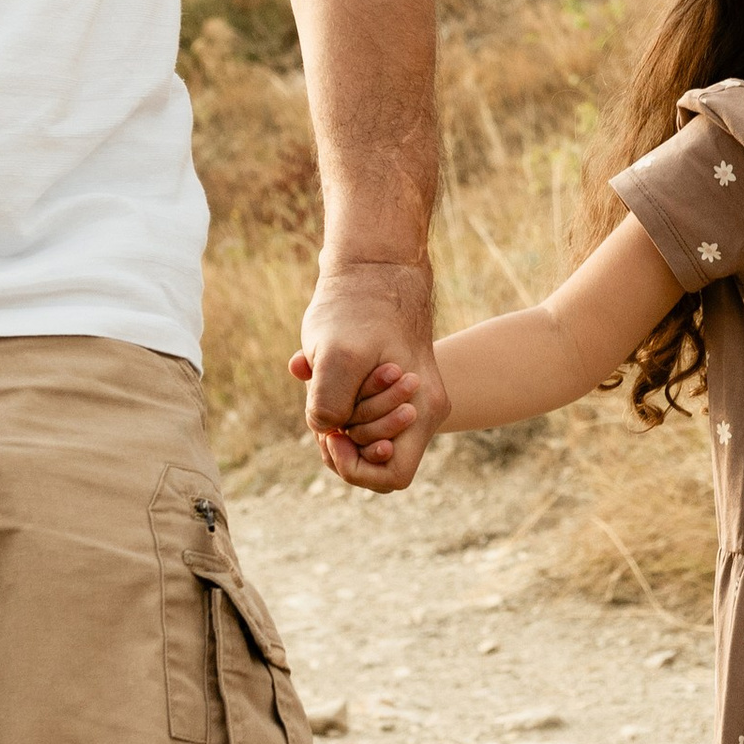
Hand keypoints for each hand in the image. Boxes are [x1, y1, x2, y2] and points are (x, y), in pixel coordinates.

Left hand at [289, 258, 449, 492]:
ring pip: (365, 436)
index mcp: (422, 409)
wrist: (376, 267)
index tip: (330, 435)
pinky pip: (360, 412)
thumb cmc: (358, 307)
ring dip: (337, 419)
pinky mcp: (392, 387)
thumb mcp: (336, 354)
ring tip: (322, 382)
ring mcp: (409, 399)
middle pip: (375, 458)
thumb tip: (328, 431)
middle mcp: (422, 410)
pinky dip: (336, 401)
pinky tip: (320, 371)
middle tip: (323, 405)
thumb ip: (329, 403)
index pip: (390, 476)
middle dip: (342, 440)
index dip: (354, 466)